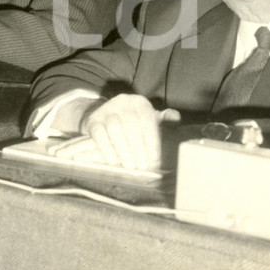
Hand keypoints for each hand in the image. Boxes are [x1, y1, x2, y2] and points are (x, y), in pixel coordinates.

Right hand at [52, 94, 178, 170]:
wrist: (103, 117)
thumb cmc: (132, 124)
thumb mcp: (149, 120)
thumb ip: (164, 120)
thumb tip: (176, 117)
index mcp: (140, 102)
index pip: (148, 120)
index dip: (152, 141)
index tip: (155, 159)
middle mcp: (123, 102)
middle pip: (132, 125)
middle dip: (138, 148)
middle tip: (143, 167)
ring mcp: (106, 110)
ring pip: (115, 129)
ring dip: (124, 150)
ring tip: (130, 166)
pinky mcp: (93, 120)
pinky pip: (99, 134)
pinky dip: (107, 149)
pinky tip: (113, 161)